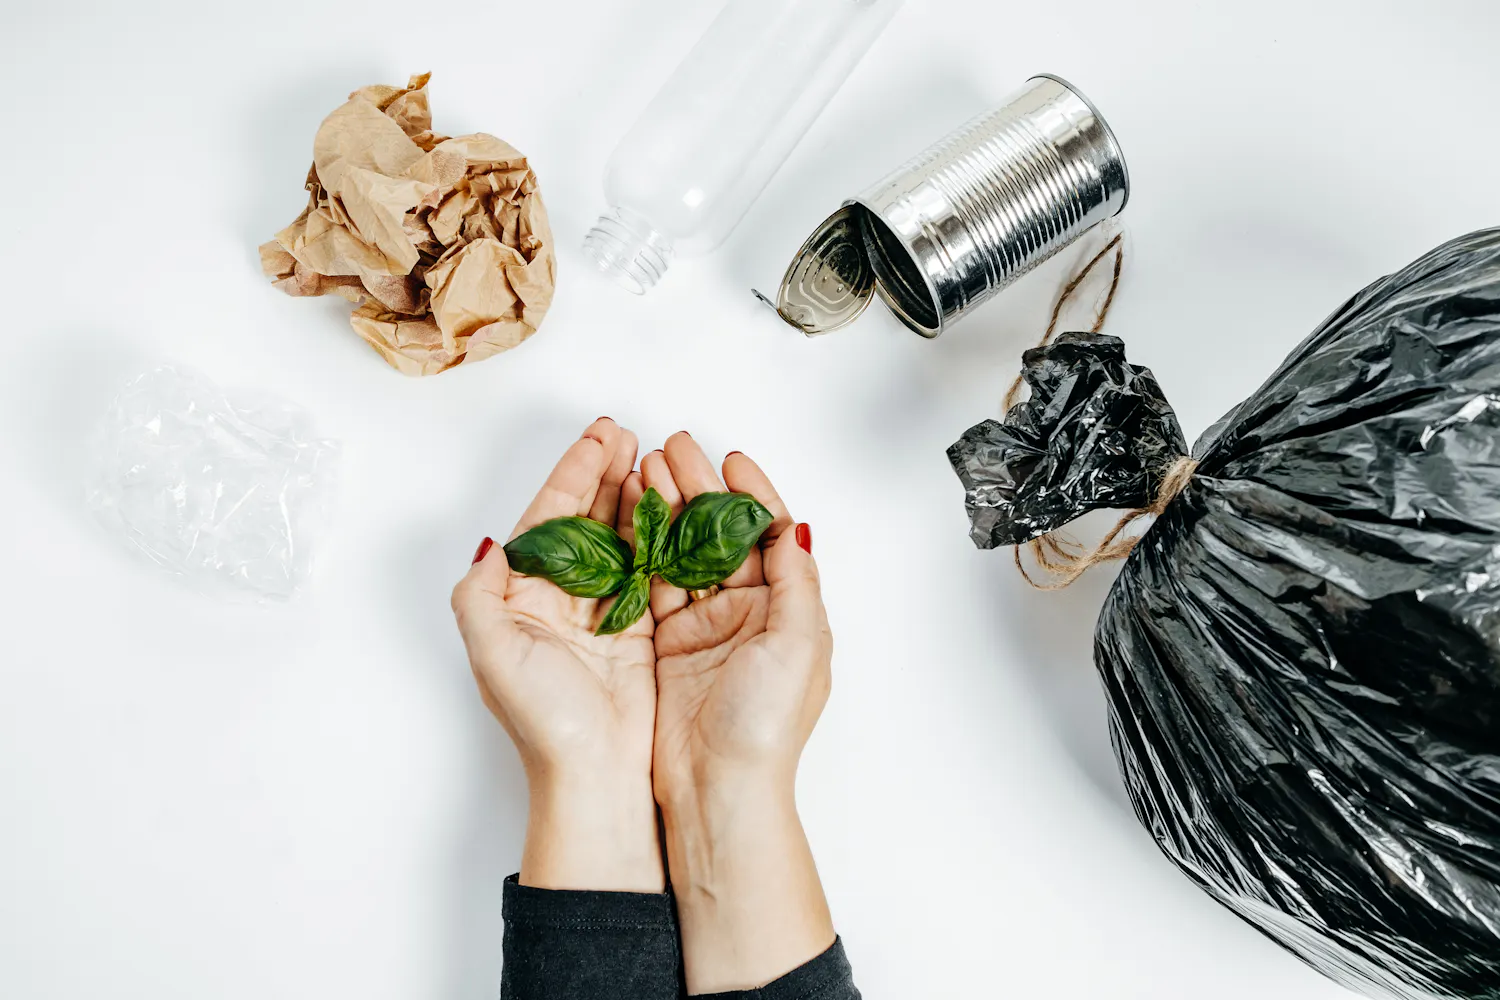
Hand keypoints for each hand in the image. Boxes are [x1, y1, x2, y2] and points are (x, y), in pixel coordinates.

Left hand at [451, 418, 662, 891]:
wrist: (595, 776)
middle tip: (628, 434)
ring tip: (653, 458)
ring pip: (619, 536)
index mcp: (522, 598)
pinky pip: (649, 569)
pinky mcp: (639, 630)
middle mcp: (561, 599)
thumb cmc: (542, 722)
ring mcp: (602, 613)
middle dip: (604, 472)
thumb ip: (480, 593)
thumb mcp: (492, 651)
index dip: (572, 474)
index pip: (549, 519)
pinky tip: (670, 506)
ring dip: (633, 496)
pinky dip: (659, 535)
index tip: (598, 438)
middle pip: (584, 519)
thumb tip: (493, 546)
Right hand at [642, 433, 834, 992]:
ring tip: (647, 469)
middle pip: (723, 536)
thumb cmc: (765, 726)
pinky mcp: (669, 645)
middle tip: (674, 447)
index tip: (730, 458)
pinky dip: (644, 549)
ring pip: (686, 552)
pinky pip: (655, 585)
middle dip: (701, 488)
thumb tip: (796, 527)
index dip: (751, 493)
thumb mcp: (798, 644)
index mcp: (790, 611)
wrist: (717, 789)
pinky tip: (632, 516)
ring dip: (669, 510)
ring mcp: (707, 629)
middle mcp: (751, 615)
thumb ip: (796, 580)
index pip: (771, 535)